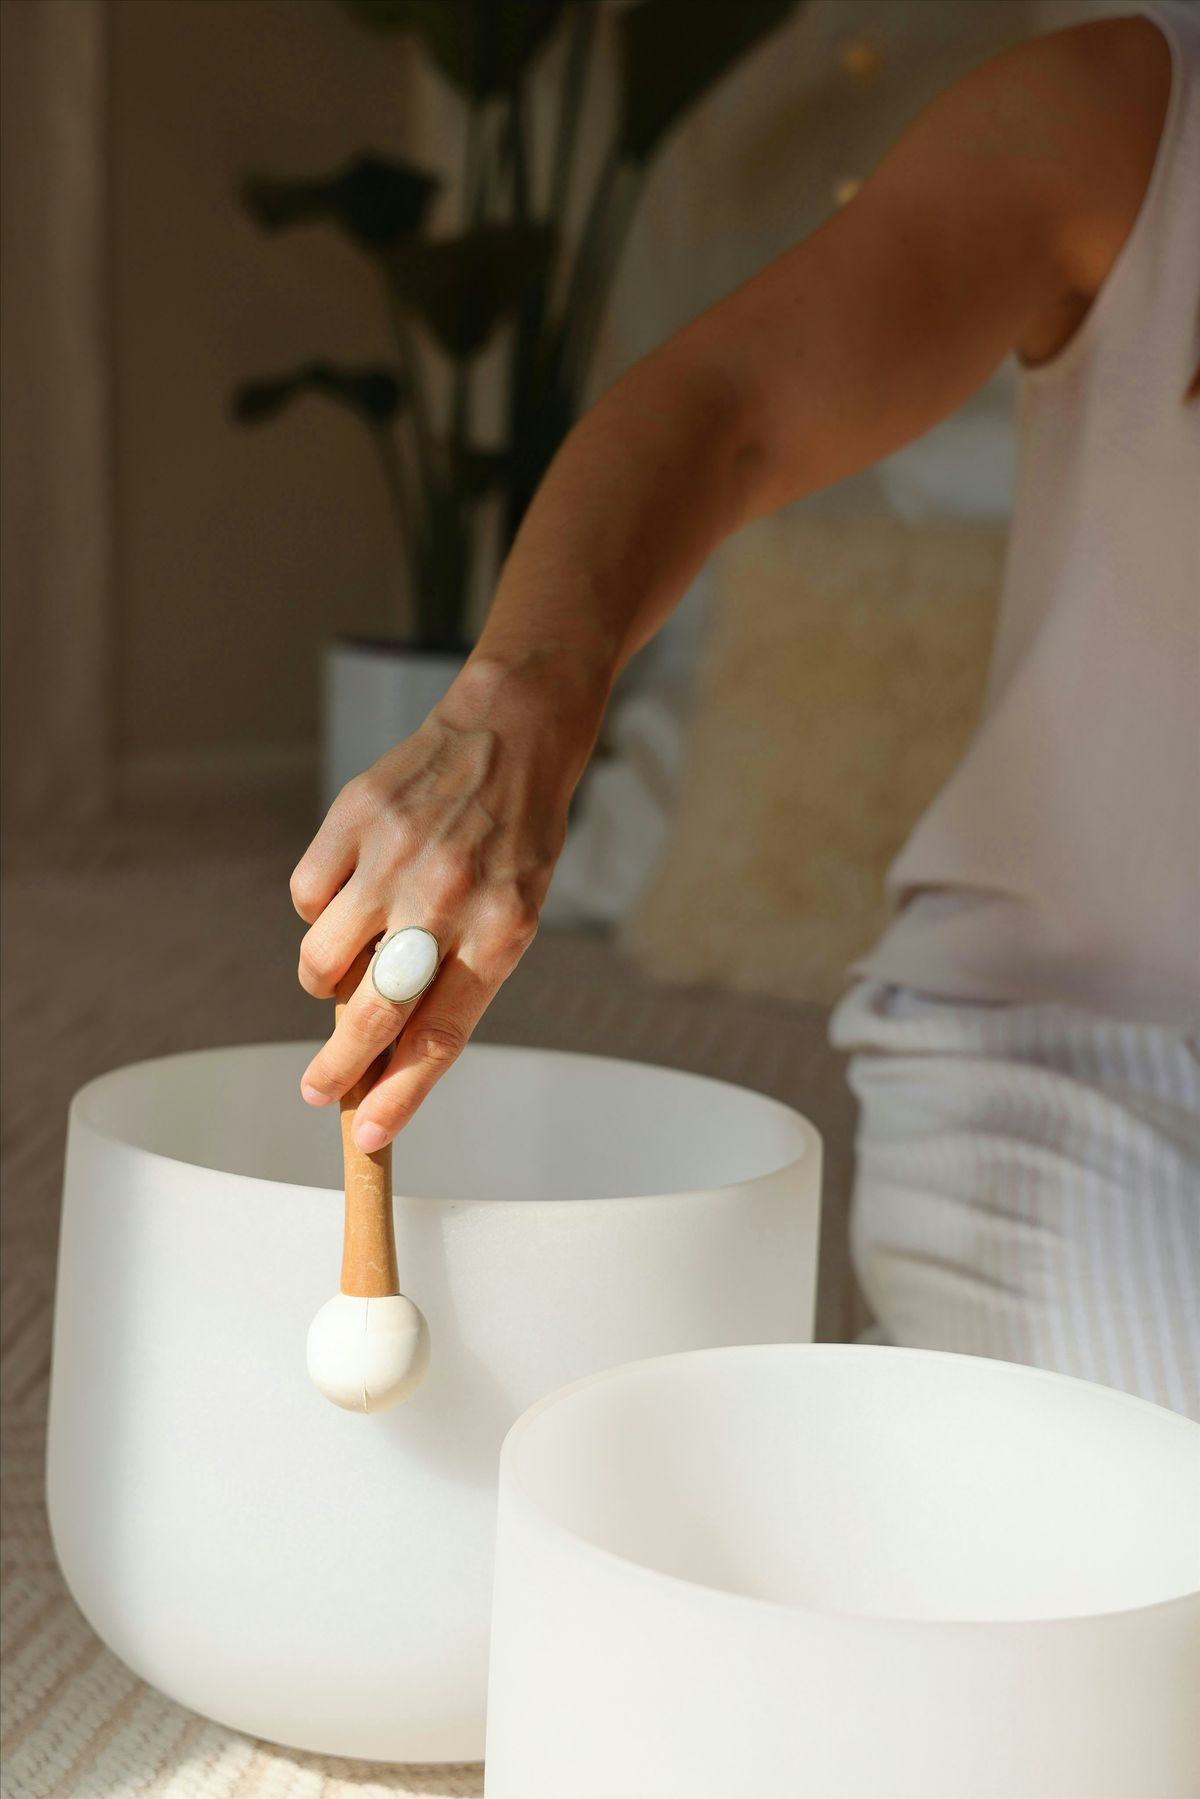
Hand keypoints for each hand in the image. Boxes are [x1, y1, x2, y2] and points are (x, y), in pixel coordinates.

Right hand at [290, 651, 602, 1150]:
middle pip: (374, 1013)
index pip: (440, 1034)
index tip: (370, 1136)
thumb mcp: (516, 912)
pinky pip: (307, 897)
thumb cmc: (515, 838)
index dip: (401, 1094)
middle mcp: (445, 897)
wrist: (512, 732)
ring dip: (325, 982)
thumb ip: (460, 977)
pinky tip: (350, 894)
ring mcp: (393, 856)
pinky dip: (319, 911)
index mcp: (500, 931)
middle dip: (339, 1070)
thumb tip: (391, 1053)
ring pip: (322, 959)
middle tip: (318, 1093)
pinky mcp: (353, 818)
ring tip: (350, 964)